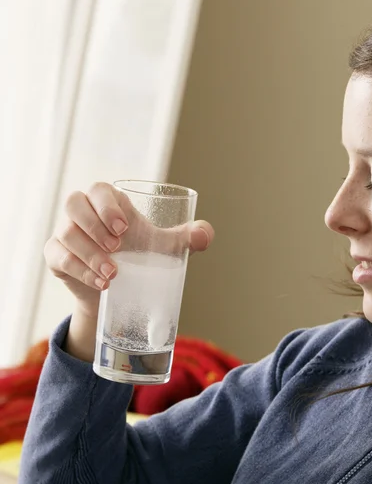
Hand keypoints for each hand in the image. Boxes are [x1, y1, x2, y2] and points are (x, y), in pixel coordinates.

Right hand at [44, 182, 213, 319]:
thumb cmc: (139, 258)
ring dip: (90, 253)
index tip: (125, 227)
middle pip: (74, 203)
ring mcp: (65, 233)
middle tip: (118, 247)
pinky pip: (59, 257)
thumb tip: (204, 235)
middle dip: (95, 225)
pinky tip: (101, 283)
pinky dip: (79, 270)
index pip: (98, 189)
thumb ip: (185, 238)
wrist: (117, 293)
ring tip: (114, 273)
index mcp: (107, 202)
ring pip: (66, 233)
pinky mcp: (56, 256)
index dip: (106, 204)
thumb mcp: (163, 247)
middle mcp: (81, 213)